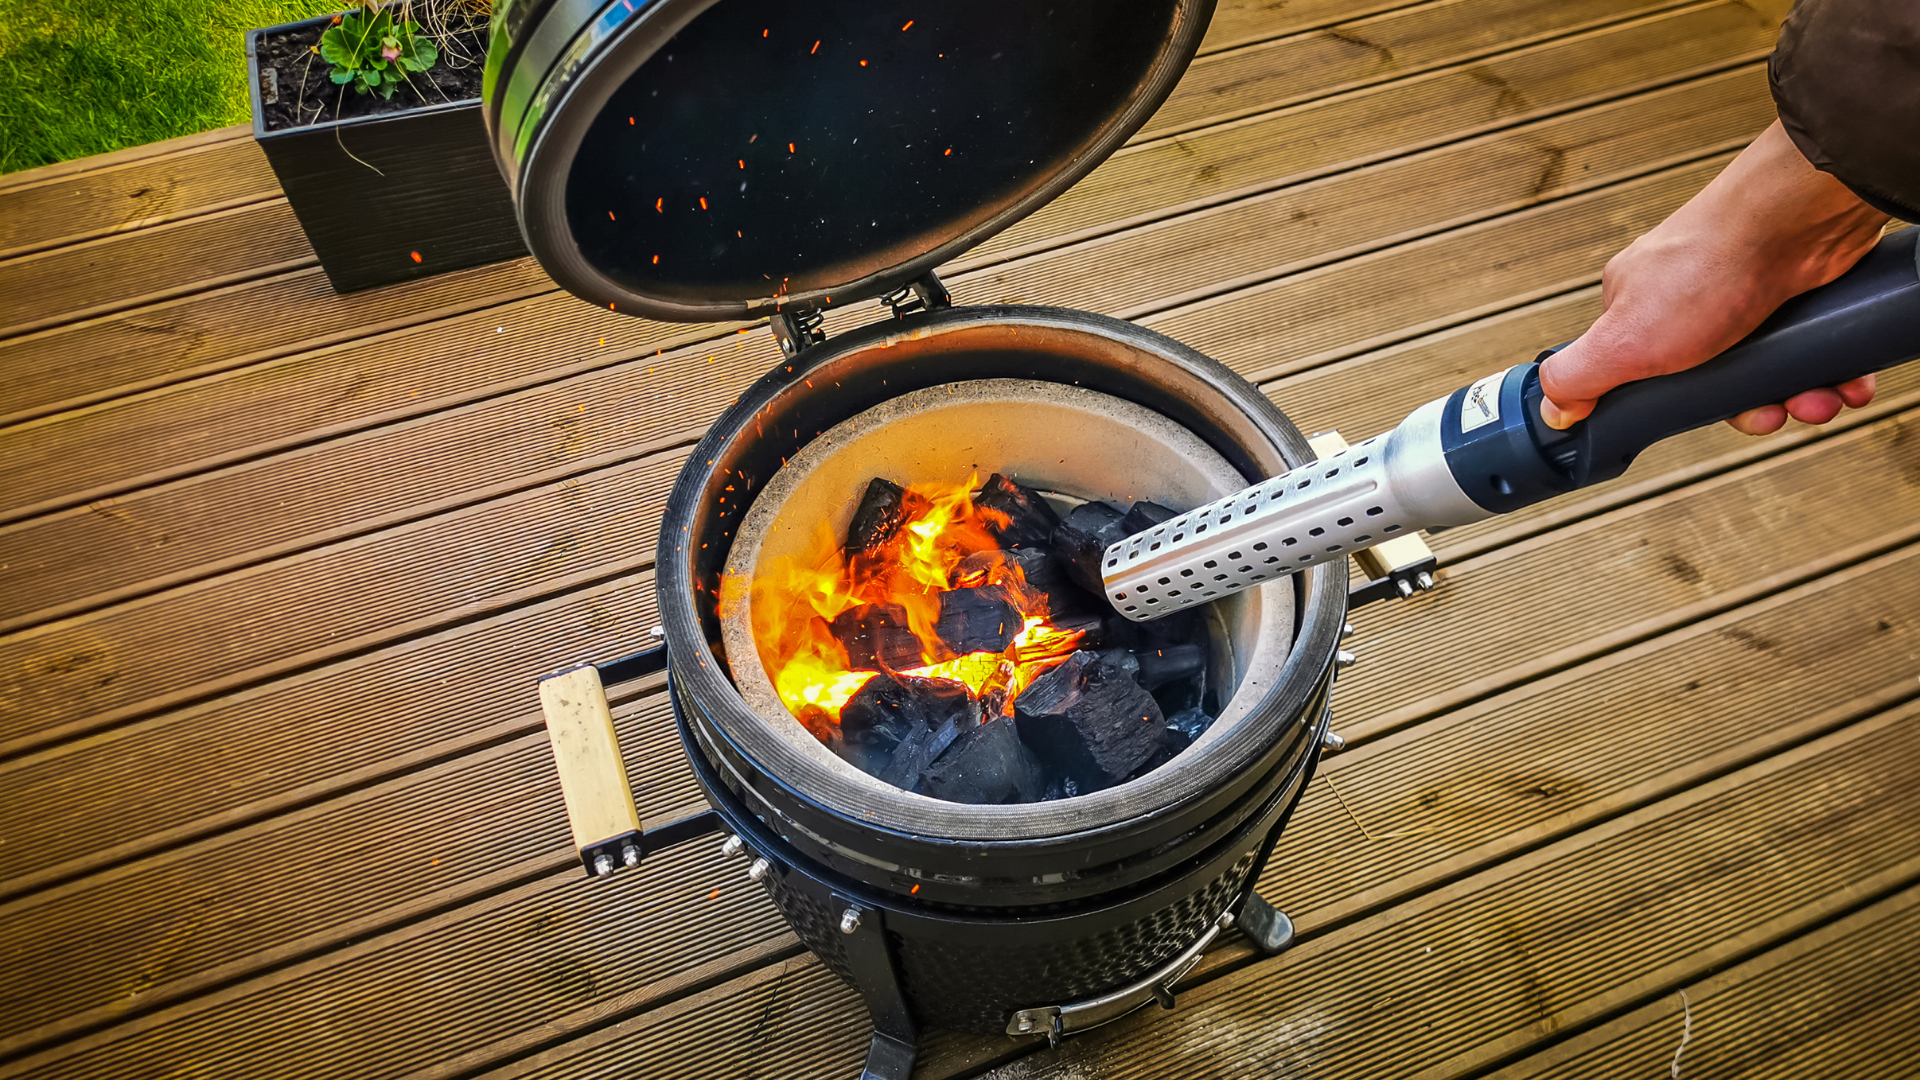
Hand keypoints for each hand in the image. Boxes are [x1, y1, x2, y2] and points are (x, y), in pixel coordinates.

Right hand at [1538, 121, 1889, 434]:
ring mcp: (1747, 294)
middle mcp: (1690, 297)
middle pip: (1713, 379)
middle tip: (1768, 413)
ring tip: (1812, 399)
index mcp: (1637, 306)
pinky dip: (1827, 371)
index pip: (1642, 373)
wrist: (1797, 219)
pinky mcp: (1797, 293)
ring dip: (1794, 395)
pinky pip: (1810, 350)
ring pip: (1767, 369)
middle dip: (1748, 407)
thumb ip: (1579, 375)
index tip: (1698, 417)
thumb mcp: (1623, 341)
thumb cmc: (1710, 265)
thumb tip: (1553, 407)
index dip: (1674, 406)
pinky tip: (1838, 381)